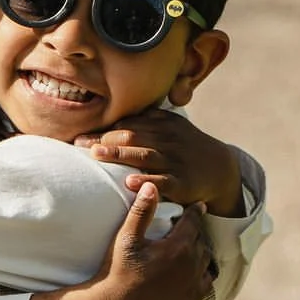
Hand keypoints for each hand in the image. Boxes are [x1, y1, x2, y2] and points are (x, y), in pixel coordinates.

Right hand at [25, 185, 213, 299]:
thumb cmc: (118, 270)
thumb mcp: (127, 238)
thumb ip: (142, 211)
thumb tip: (151, 185)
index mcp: (178, 246)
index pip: (193, 221)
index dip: (195, 212)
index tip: (199, 205)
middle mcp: (191, 264)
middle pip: (201, 240)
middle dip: (195, 232)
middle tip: (190, 227)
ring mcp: (192, 283)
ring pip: (206, 259)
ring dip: (200, 251)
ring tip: (193, 246)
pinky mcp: (190, 299)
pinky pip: (207, 282)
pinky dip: (204, 273)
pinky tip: (197, 270)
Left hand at [75, 108, 241, 217]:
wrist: (220, 168)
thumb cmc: (186, 148)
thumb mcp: (171, 127)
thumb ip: (146, 121)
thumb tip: (111, 117)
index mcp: (163, 124)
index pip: (129, 122)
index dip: (104, 127)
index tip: (80, 132)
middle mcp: (168, 139)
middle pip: (133, 135)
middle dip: (104, 138)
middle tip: (79, 143)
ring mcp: (175, 160)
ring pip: (145, 154)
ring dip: (119, 154)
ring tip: (96, 154)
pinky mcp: (182, 182)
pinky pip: (162, 181)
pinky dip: (146, 181)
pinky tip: (129, 181)